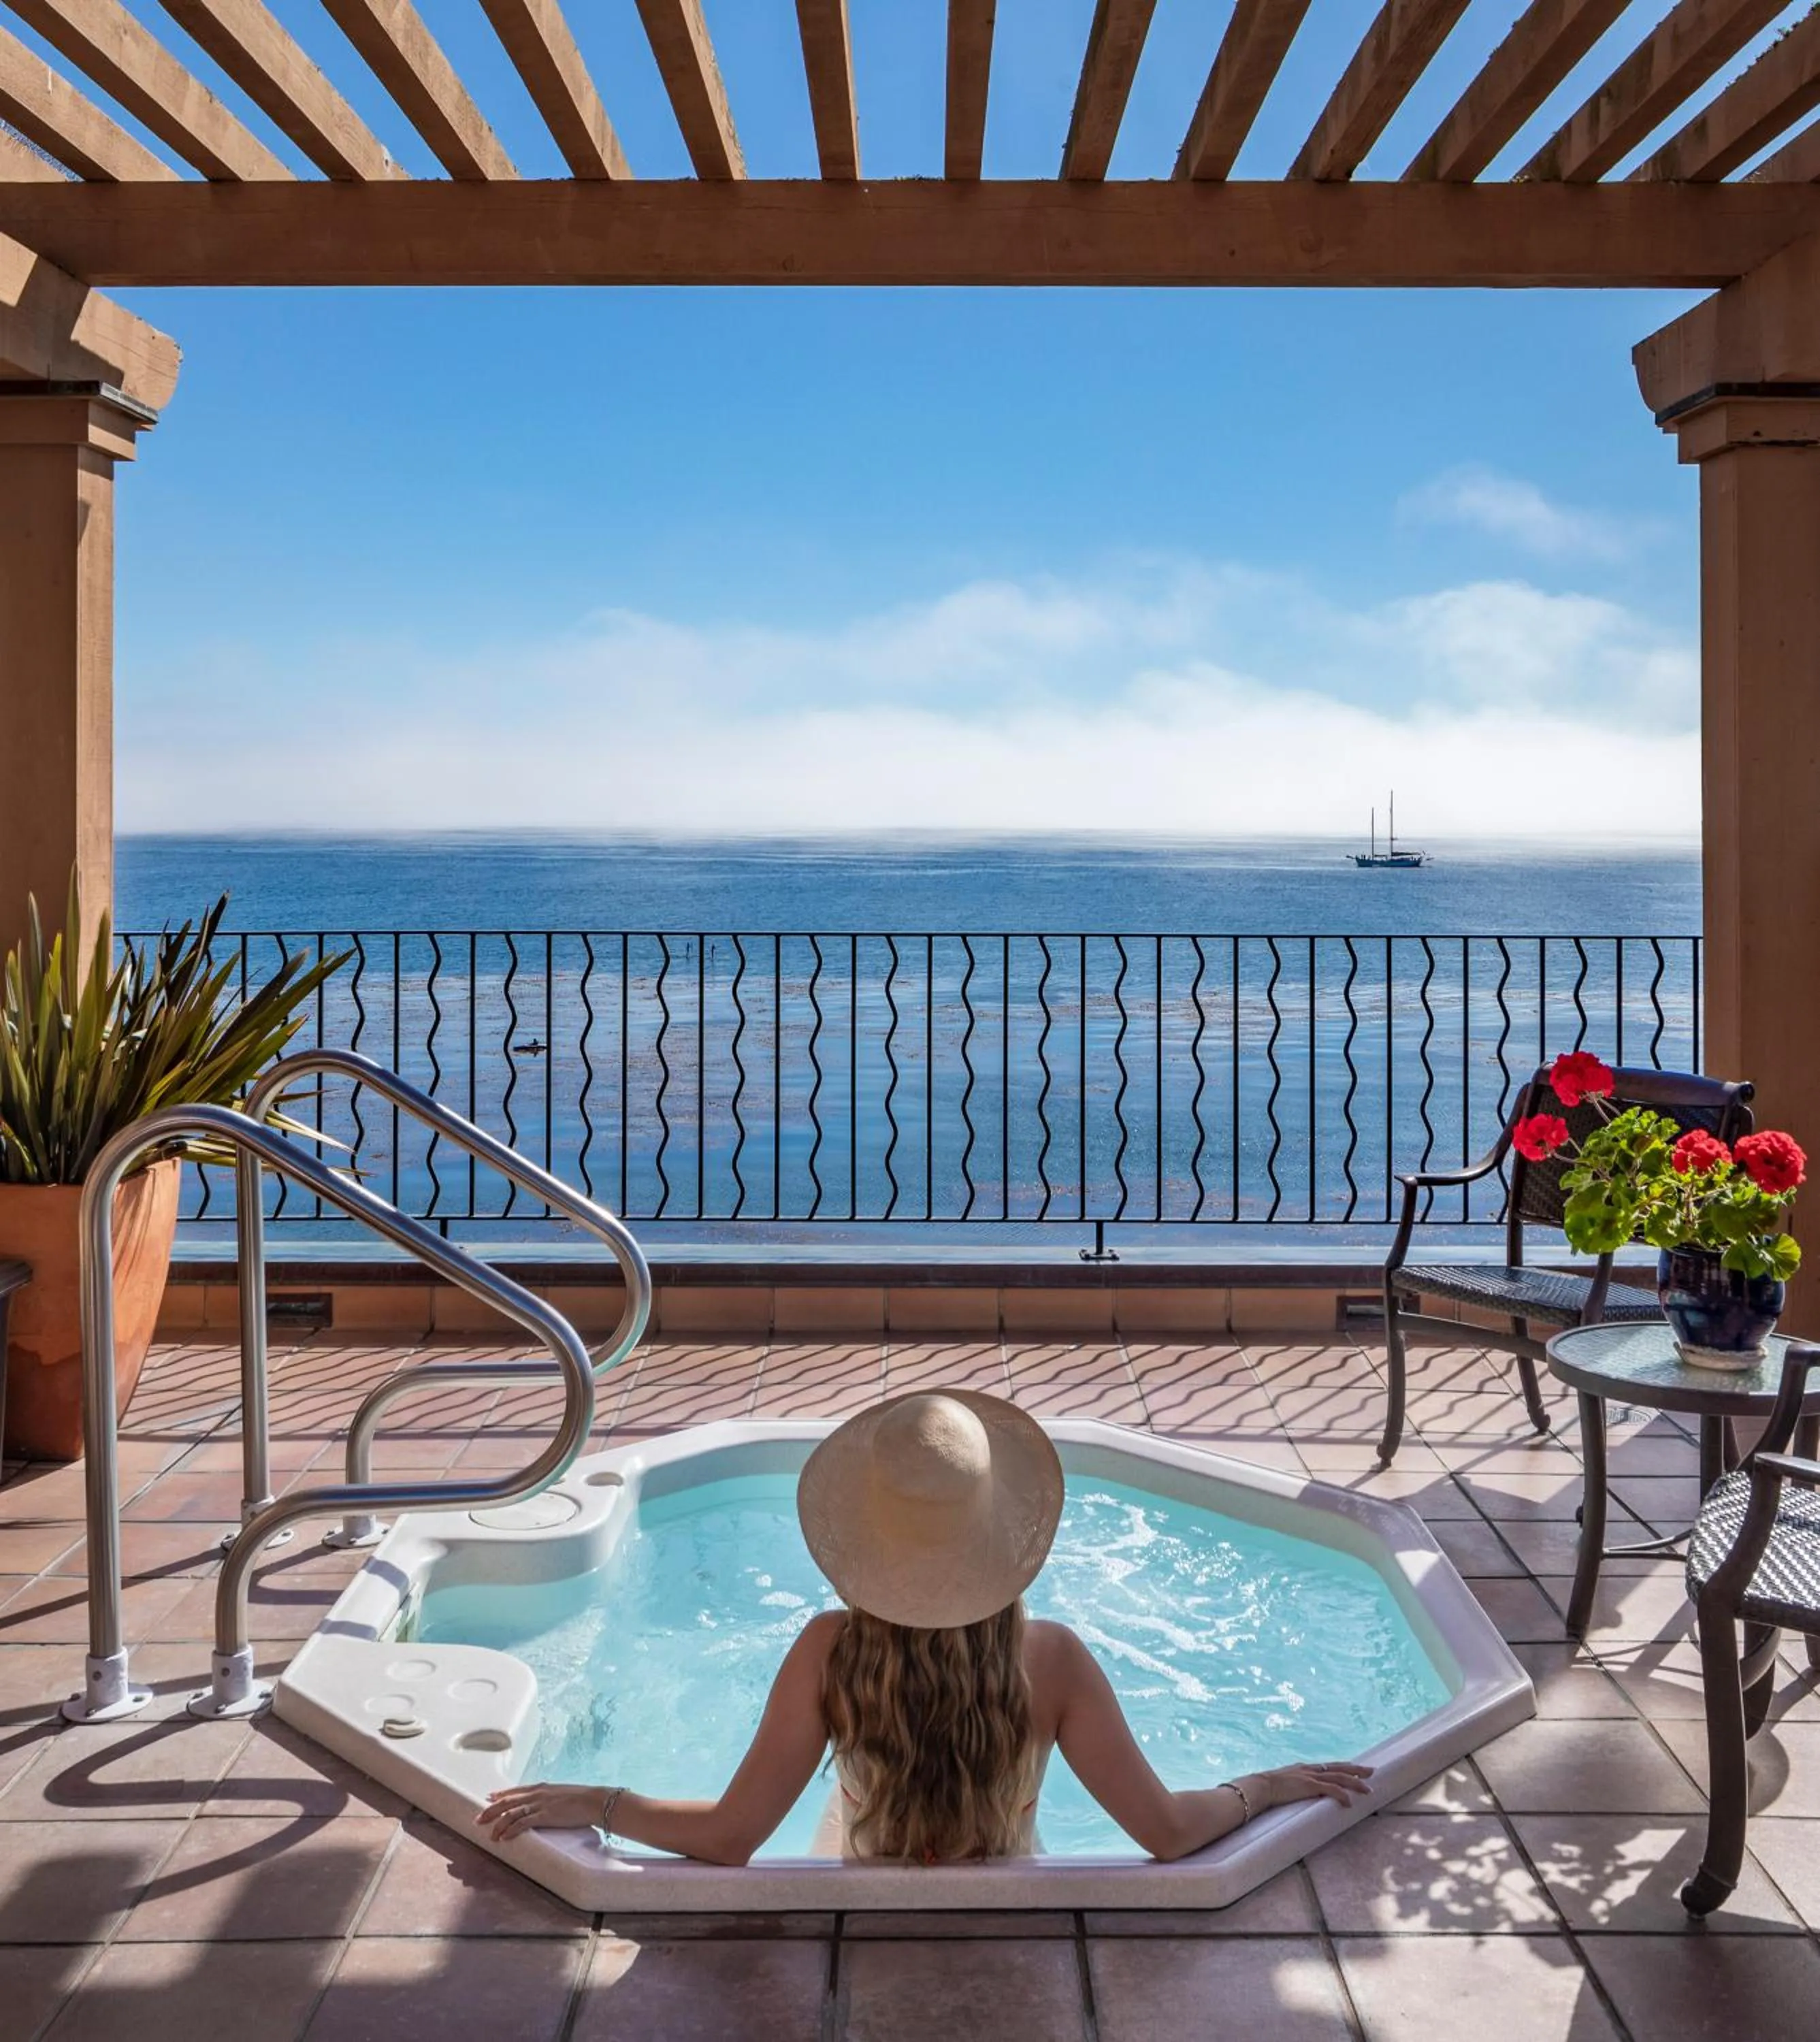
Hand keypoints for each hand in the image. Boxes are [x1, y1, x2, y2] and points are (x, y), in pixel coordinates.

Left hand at [477, 1783, 605, 1840]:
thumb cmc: (582, 1799)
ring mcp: (540, 1804)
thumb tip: (543, 1804)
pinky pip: (523, 1823)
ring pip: (512, 1813)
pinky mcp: (545, 1816)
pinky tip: (504, 1837)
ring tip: (490, 1835)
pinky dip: (511, 1830)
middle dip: (491, 1810)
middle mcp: (537, 1794)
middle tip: (478, 1819)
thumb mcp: (561, 1793)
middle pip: (507, 1801)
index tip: (489, 1797)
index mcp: (541, 1787)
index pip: (515, 1791)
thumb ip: (549, 1797)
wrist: (594, 1800)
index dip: (500, 1795)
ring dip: (498, 1824)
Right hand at [1258, 1761, 1373, 1811]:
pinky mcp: (1309, 1786)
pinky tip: (1350, 1802)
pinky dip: (1342, 1795)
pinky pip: (1330, 1789)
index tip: (1357, 1768)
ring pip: (1339, 1777)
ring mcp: (1310, 1776)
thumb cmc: (1268, 1788)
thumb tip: (1298, 1793)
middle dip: (1356, 1770)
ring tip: (1368, 1789)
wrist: (1260, 1786)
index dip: (1344, 1767)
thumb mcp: (1285, 1783)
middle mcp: (1310, 1769)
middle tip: (1372, 1771)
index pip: (1330, 1766)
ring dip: (1355, 1783)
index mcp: (1305, 1768)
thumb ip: (1294, 1786)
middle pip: (1339, 1768)